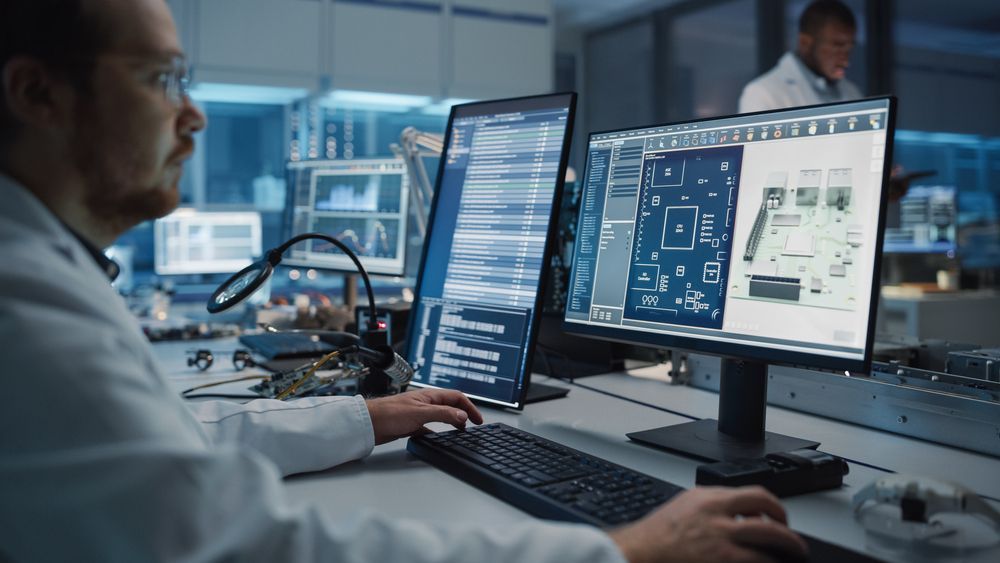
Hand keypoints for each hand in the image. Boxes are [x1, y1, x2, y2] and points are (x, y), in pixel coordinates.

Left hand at [366, 388, 483, 444]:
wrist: (368, 423)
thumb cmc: (389, 413)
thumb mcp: (421, 413)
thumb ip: (443, 414)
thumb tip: (462, 415)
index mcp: (430, 396)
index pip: (456, 397)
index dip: (469, 407)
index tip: (478, 419)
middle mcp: (425, 403)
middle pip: (450, 405)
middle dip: (464, 413)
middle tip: (474, 424)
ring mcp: (418, 414)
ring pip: (441, 416)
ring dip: (453, 422)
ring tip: (461, 431)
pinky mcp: (410, 425)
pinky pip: (429, 427)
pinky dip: (438, 432)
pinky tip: (439, 438)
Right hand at [609, 486, 807, 562]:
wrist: (639, 553)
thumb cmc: (655, 536)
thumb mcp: (683, 507)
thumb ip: (710, 506)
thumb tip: (735, 513)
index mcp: (707, 497)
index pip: (752, 494)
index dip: (773, 506)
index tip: (777, 516)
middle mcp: (717, 514)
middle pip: (767, 511)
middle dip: (787, 526)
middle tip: (794, 539)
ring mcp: (721, 539)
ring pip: (770, 538)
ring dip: (789, 546)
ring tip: (794, 554)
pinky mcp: (723, 561)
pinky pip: (757, 561)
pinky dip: (768, 562)